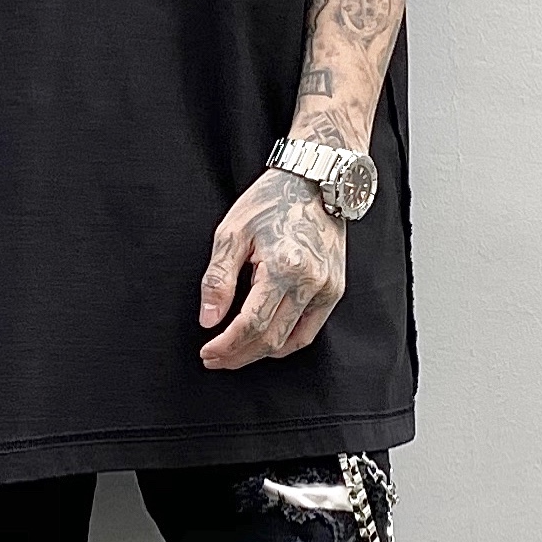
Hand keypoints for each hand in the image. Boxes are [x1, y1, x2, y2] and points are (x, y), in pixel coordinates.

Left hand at [197, 166, 346, 369]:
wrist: (314, 182)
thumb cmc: (271, 201)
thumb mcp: (232, 233)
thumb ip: (218, 280)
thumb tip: (209, 320)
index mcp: (285, 267)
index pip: (252, 324)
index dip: (226, 345)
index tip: (206, 352)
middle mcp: (312, 282)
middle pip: (271, 340)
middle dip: (238, 355)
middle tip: (214, 359)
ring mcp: (327, 288)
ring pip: (290, 342)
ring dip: (259, 354)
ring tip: (234, 354)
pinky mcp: (334, 290)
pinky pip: (308, 332)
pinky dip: (285, 343)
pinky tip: (264, 343)